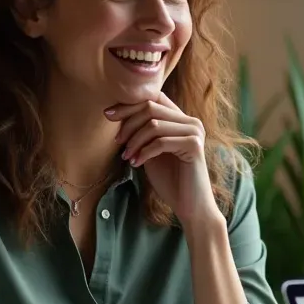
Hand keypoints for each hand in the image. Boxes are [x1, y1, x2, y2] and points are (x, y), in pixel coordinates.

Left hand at [105, 95, 219, 226]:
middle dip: (128, 124)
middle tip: (117, 142)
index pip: (154, 98)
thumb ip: (142, 132)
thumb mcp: (150, 151)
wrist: (189, 205)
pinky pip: (161, 142)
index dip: (129, 104)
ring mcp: (195, 132)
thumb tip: (117, 115)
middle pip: (151, 108)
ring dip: (134, 141)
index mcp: (181, 119)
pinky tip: (136, 163)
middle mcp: (191, 121)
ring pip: (154, 124)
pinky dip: (144, 152)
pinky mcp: (194, 145)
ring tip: (126, 156)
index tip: (108, 115)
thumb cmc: (169, 180)